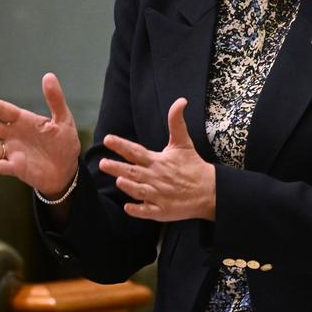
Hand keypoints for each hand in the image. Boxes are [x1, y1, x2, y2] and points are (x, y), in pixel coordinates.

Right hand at [0, 73, 81, 198]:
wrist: (67, 169)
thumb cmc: (64, 142)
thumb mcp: (64, 119)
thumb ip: (55, 99)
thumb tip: (48, 76)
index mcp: (23, 121)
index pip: (4, 111)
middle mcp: (14, 135)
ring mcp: (13, 152)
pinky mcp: (17, 168)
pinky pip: (3, 167)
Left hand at [99, 97, 215, 221]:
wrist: (209, 191)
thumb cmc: (193, 165)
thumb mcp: (183, 142)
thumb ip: (176, 122)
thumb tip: (180, 100)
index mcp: (157, 161)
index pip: (135, 151)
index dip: (121, 144)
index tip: (108, 139)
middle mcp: (156, 177)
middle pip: (133, 172)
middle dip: (117, 167)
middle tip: (102, 164)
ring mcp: (159, 195)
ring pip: (139, 191)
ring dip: (128, 186)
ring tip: (117, 181)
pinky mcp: (163, 210)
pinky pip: (147, 211)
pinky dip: (137, 210)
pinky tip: (127, 207)